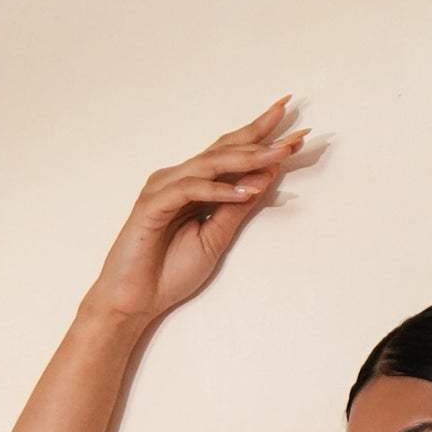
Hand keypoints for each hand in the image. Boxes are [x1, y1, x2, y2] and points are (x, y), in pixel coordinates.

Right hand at [81, 99, 309, 326]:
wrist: (134, 300)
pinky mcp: (152, 205)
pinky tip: (244, 192)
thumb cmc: (168, 271)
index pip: (232, 155)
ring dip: (247, 159)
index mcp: (193, 185)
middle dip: (261, 138)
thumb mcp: (215, 239)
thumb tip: (263, 181)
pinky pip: (189, 190)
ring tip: (279, 155)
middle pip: (224, 149)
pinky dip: (218, 190)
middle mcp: (178, 179)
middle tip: (296, 131)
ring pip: (209, 164)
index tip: (297, 135)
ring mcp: (163, 188)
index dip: (262, 141)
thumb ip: (235, 210)